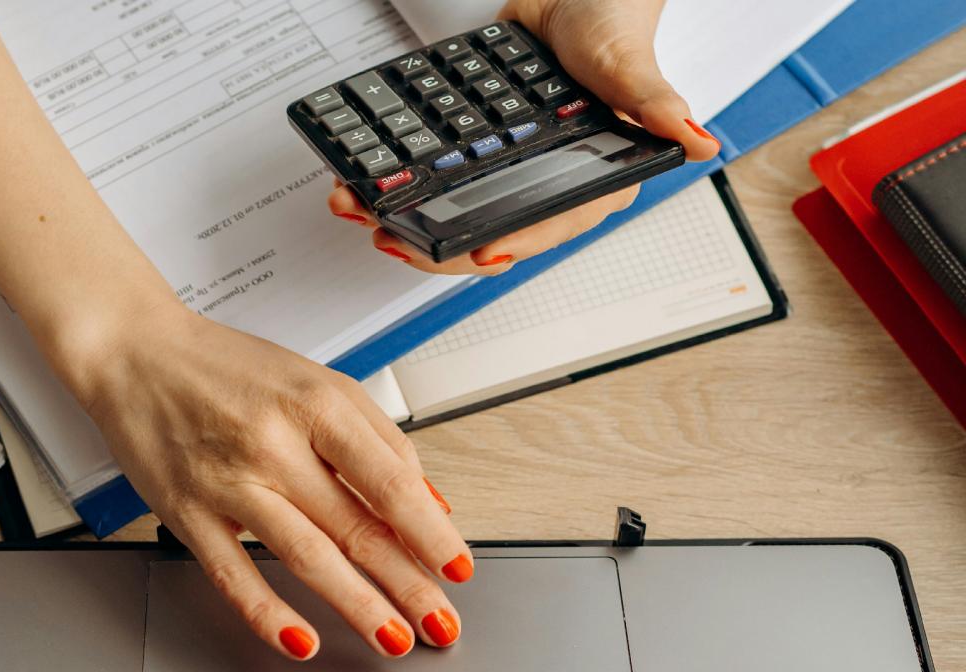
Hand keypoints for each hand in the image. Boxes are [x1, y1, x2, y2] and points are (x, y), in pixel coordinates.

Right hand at [73, 290, 470, 660]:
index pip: (389, 479)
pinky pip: (232, 573)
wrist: (136, 354)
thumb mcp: (316, 382)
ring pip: (305, 555)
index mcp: (315, 405)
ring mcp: (228, 481)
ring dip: (355, 604)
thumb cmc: (229, 368)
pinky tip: (300, 639)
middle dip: (407, 583)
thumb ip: (376, 438)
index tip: (457, 566)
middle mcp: (274, 443)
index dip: (429, 530)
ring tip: (392, 637)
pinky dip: (267, 612)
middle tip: (440, 623)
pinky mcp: (187, 512)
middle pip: (355, 525)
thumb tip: (426, 500)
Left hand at [328, 0, 720, 275]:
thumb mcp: (627, 63)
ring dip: (407, 219)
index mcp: (595, 179)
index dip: (512, 244)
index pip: (549, 225)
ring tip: (363, 214)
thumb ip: (656, 104)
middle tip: (395, 237)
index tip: (475, 255)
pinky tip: (365, 185)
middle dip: (438, 243)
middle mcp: (549, 184)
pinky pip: (438, 178)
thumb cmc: (612, 22)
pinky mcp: (478, 151)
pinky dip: (402, 183)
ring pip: (456, 212)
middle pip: (490, 232)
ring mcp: (509, 171)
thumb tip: (699, 141)